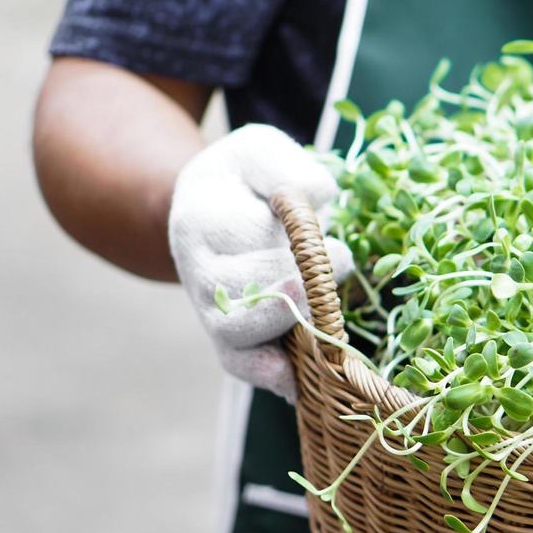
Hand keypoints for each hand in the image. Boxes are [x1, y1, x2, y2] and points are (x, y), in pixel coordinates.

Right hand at [169, 124, 353, 400]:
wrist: (214, 208)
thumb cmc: (246, 178)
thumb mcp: (260, 151)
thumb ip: (284, 165)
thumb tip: (315, 196)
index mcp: (203, 219)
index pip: (236, 239)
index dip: (283, 248)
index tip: (331, 244)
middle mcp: (199, 270)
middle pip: (233, 295)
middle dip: (288, 291)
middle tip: (333, 270)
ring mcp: (212, 309)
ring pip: (234, 340)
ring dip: (281, 336)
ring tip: (320, 330)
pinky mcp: (232, 337)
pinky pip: (243, 365)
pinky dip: (271, 376)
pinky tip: (301, 382)